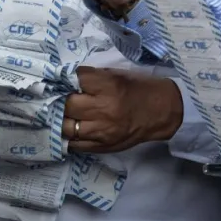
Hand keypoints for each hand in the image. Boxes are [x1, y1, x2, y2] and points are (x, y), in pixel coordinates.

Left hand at [61, 67, 183, 152]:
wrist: (162, 111)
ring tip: (61, 113)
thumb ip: (94, 78)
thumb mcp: (118, 75)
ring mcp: (102, 131)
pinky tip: (68, 128)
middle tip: (59, 97)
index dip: (67, 78)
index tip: (64, 79)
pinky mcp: (102, 146)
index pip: (75, 80)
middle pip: (67, 104)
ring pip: (66, 127)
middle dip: (61, 99)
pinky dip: (68, 136)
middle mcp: (104, 110)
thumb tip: (67, 80)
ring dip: (61, 119)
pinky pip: (75, 144)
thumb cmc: (140, 88)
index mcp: (109, 87)